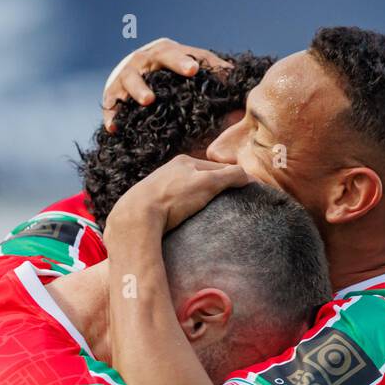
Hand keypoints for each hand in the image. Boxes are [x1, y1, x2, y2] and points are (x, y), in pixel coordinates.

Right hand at [102, 38, 232, 131]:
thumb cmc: (169, 73)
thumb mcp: (189, 66)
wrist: (133, 76)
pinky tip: (114, 128)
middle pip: (151, 60)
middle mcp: (144, 60)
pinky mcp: (112, 96)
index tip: (194, 70)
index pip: (175, 52)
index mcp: (164, 52)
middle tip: (180, 76)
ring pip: (129, 79)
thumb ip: (211, 71)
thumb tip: (238, 81)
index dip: (183, 60)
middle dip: (157, 74)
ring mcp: (126, 76)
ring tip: (148, 101)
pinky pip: (110, 106)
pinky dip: (111, 116)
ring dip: (138, 89)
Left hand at [105, 154, 249, 237]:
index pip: (216, 168)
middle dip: (213, 190)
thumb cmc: (173, 198)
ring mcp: (158, 187)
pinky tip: (184, 222)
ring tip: (206, 216)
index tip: (243, 191)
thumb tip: (248, 176)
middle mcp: (169, 171)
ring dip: (196, 202)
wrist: (136, 216)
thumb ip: (229, 176)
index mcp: (183, 162)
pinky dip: (182, 212)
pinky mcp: (150, 205)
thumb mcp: (207, 183)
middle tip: (226, 206)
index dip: (231, 179)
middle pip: (200, 179)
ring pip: (185, 193)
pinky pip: (172, 206)